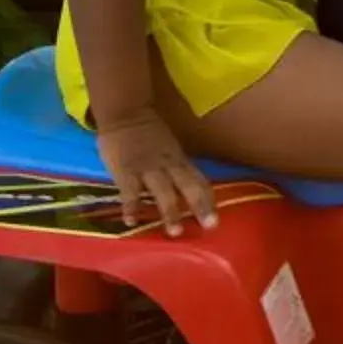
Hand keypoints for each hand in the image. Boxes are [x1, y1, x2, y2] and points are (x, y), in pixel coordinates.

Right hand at [95, 110, 217, 234]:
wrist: (126, 111)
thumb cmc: (148, 133)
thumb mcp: (169, 148)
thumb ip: (177, 168)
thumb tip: (187, 191)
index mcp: (180, 161)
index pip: (200, 181)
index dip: (209, 201)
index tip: (216, 221)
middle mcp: (169, 165)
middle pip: (189, 186)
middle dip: (200, 206)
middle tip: (210, 226)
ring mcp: (147, 168)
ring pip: (163, 191)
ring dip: (170, 211)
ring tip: (175, 232)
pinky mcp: (126, 170)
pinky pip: (129, 191)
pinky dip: (131, 206)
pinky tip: (131, 222)